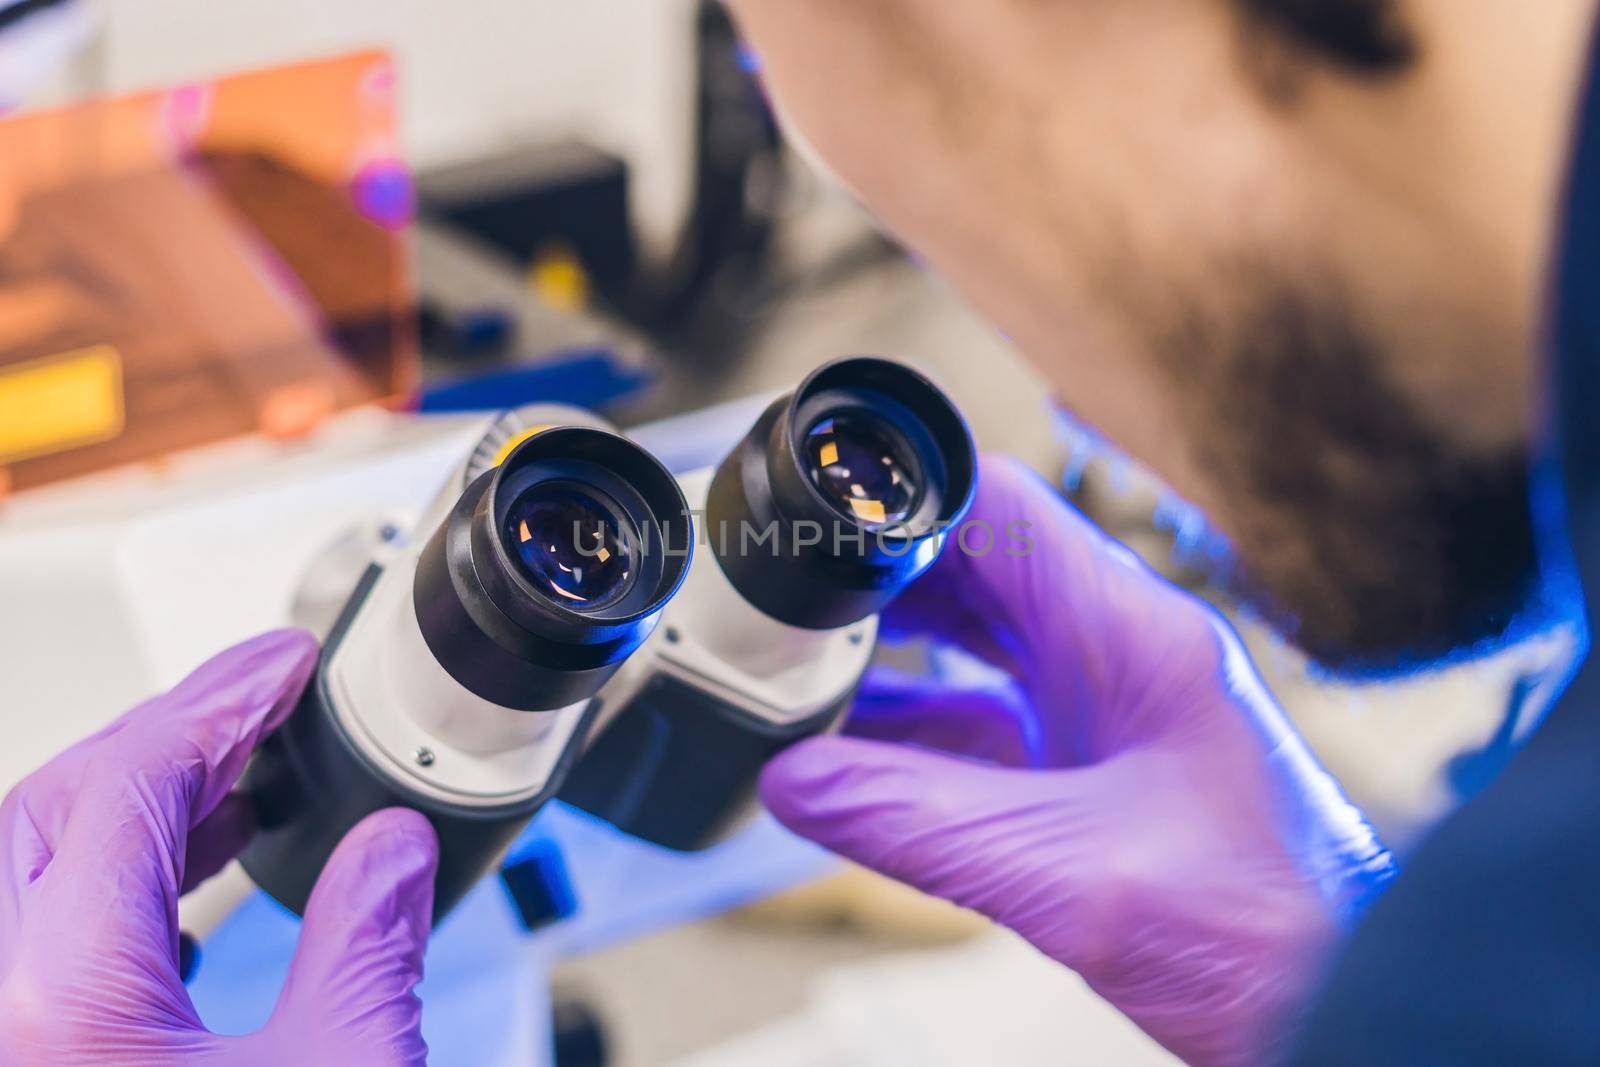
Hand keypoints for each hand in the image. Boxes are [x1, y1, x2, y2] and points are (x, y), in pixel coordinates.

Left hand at [0, 630, 438, 1065]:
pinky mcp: (39, 1065)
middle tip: (256, 700)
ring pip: (37, 871)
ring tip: (238, 779)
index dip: (226, 703)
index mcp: (67, 991)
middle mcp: (5, 1010)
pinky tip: (187, 883)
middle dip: (166, 734)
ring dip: (140, 806)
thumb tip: (392, 847)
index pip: (134, 783)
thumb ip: (366, 944)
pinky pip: (40, 942)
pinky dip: (114, 884)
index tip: (283, 666)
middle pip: (58, 808)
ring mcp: (11, 1040)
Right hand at [760, 456, 1396, 1066]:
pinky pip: (985, 725)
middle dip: (880, 582)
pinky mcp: (1094, 771)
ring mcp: (1108, 711)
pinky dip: (916, 733)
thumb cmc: (1264, 936)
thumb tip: (797, 782)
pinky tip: (854, 756)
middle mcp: (1121, 656)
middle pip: (977, 572)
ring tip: (802, 673)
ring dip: (893, 658)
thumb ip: (921, 826)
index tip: (822, 521)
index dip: (903, 501)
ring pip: (976, 649)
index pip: (1002, 510)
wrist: (1338, 1007)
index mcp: (1134, 638)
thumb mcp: (1069, 877)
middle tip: (790, 604)